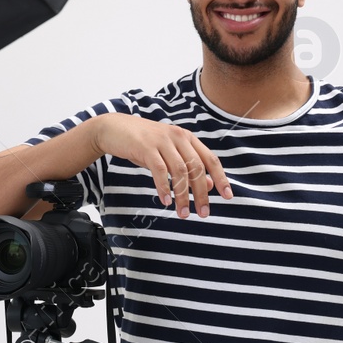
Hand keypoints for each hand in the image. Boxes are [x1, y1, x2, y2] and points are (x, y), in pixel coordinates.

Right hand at [88, 113, 232, 217]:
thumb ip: (188, 167)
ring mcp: (162, 141)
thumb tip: (209, 185)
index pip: (210, 159)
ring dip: (183, 195)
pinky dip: (164, 187)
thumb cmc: (143, 144)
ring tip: (183, 213)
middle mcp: (178, 137)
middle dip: (201, 193)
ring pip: (180, 171)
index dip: (221, 178)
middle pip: (197, 168)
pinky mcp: (146, 147)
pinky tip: (166, 201)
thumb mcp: (168, 154)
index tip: (228, 196)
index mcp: (187, 139)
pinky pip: (159, 170)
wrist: (114, 129)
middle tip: (203, 214)